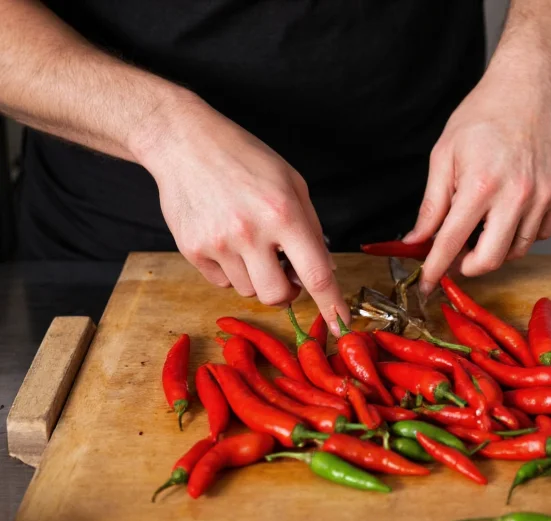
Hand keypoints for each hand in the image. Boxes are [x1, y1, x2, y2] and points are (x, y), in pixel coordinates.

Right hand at [133, 97, 348, 333]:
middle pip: (277, 296)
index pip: (316, 274)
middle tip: (285, 271)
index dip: (332, 305)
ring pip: (248, 291)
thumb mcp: (292, 183)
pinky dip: (230, 270)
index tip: (340, 324)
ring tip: (249, 242)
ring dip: (256, 277)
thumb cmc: (245, 159)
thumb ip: (311, 228)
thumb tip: (325, 271)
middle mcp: (251, 233)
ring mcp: (218, 244)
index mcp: (283, 214)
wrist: (185, 143)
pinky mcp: (192, 250)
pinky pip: (221, 283)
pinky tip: (226, 239)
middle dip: (287, 292)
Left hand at [405, 51, 550, 294]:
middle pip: (490, 260)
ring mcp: (544, 196)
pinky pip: (539, 233)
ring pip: (517, 250)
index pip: (452, 243)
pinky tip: (508, 213)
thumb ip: (431, 204)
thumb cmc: (485, 113)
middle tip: (456, 255)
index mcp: (481, 185)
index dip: (435, 269)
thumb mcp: (445, 154)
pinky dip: (520, 233)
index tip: (426, 286)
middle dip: (468, 266)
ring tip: (482, 224)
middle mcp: (516, 195)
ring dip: (494, 248)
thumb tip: (416, 240)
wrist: (531, 86)